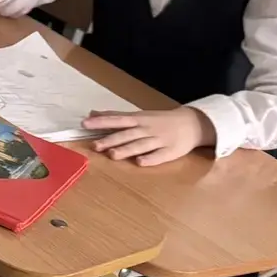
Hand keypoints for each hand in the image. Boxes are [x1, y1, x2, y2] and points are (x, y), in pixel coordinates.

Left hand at [82, 107, 210, 165]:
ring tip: (113, 155)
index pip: (117, 120)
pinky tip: (140, 163)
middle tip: (95, 146)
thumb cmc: (159, 120)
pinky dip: (150, 158)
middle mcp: (147, 129)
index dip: (101, 122)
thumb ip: (115, 116)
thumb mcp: (138, 115)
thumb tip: (92, 113)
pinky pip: (160, 155)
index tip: (85, 124)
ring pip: (141, 145)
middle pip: (127, 134)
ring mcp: (159, 140)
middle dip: (111, 139)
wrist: (192, 123)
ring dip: (127, 149)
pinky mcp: (171, 151)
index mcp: (138, 119)